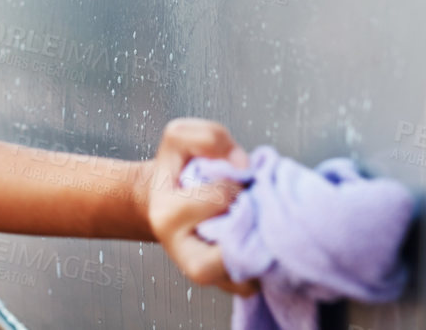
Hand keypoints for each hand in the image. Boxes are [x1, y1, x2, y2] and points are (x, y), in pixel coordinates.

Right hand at [139, 118, 259, 298]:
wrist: (163, 204)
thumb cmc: (176, 171)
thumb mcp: (179, 137)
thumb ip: (207, 136)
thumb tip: (242, 164)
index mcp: (167, 216)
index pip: (221, 196)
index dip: (233, 180)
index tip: (229, 177)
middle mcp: (182, 253)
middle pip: (240, 231)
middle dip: (250, 209)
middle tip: (243, 199)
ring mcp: (206, 275)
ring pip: (250, 265)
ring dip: (259, 239)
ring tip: (249, 220)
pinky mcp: (226, 288)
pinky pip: (257, 280)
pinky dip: (262, 260)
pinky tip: (249, 239)